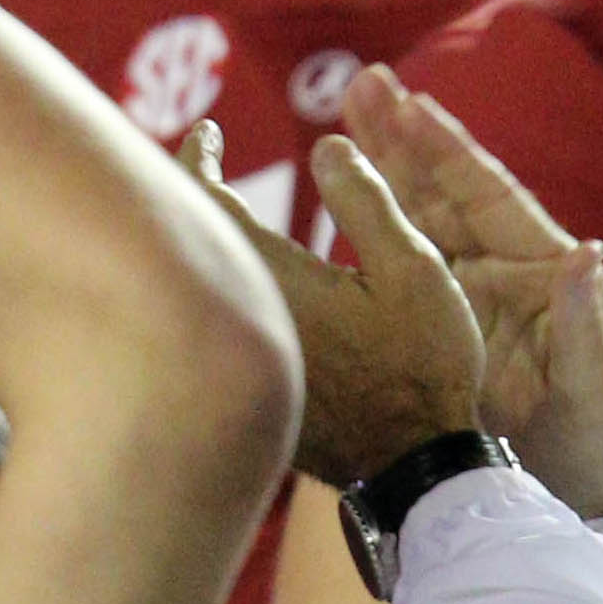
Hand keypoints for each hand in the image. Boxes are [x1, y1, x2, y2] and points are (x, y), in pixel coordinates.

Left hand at [182, 122, 484, 485]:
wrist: (410, 470)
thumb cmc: (420, 369)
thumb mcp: (414, 271)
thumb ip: (366, 201)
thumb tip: (326, 143)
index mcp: (272, 279)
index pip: (204, 200)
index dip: (198, 158)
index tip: (208, 133)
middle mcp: (235, 320)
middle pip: (182, 245)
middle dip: (186, 198)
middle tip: (201, 164)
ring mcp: (230, 364)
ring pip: (188, 289)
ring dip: (196, 246)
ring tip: (214, 216)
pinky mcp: (237, 395)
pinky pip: (202, 330)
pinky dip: (207, 293)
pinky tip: (235, 288)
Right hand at [338, 71, 602, 518]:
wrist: (590, 480)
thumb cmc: (600, 431)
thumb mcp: (590, 379)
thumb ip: (582, 318)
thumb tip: (585, 252)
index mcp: (537, 266)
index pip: (486, 194)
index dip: (448, 149)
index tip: (411, 103)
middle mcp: (499, 268)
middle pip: (442, 190)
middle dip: (403, 138)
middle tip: (363, 84)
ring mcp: (469, 294)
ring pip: (415, 218)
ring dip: (382, 167)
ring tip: (343, 117)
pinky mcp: (445, 325)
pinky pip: (400, 266)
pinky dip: (371, 228)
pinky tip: (335, 200)